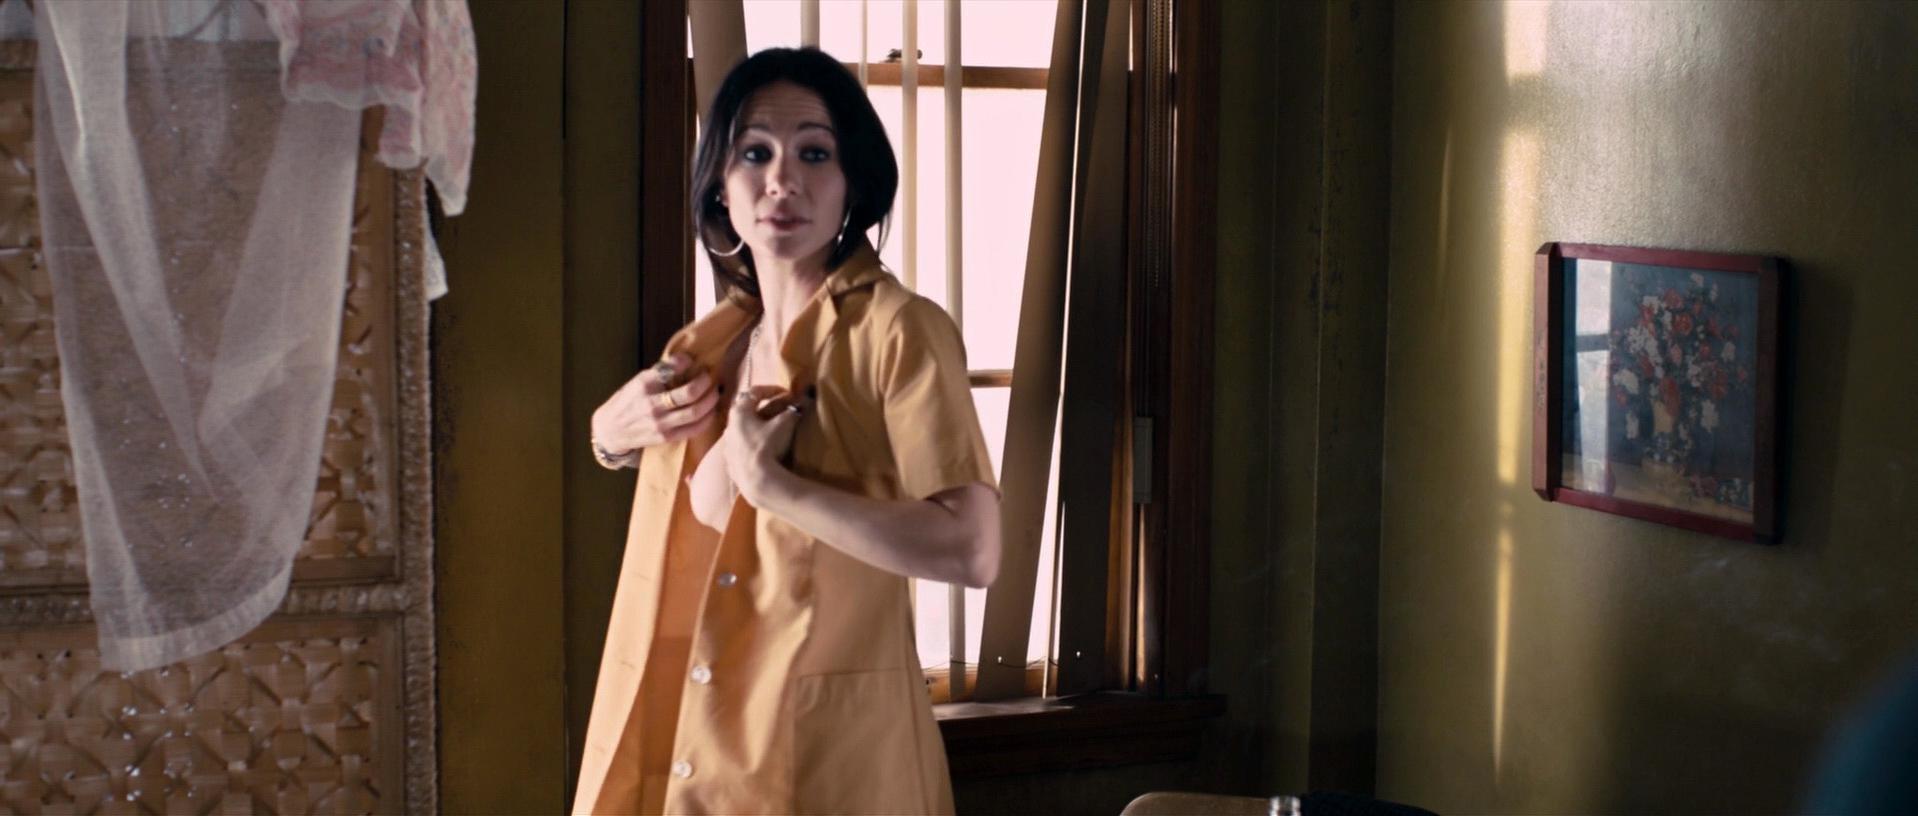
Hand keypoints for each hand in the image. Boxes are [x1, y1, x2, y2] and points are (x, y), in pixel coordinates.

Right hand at [591, 353, 719, 456]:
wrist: (610, 430)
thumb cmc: (626, 402)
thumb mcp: (637, 382)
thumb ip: (660, 374)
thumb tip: (687, 362)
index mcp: (644, 384)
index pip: (670, 368)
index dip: (685, 361)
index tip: (691, 360)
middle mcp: (653, 403)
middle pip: (689, 392)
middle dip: (706, 382)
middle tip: (709, 377)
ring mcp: (660, 422)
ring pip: (696, 411)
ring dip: (711, 400)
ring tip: (714, 392)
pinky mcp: (667, 437)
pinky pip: (695, 428)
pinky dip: (707, 418)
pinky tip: (711, 411)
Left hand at [722, 385, 804, 505]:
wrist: (755, 479)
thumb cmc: (767, 446)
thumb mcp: (783, 425)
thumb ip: (792, 412)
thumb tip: (802, 403)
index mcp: (740, 412)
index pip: (755, 392)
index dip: (772, 389)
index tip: (787, 393)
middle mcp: (729, 425)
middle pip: (744, 408)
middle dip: (761, 405)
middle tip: (775, 405)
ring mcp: (727, 444)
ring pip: (740, 427)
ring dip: (754, 424)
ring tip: (768, 427)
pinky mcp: (730, 461)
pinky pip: (740, 445)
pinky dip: (750, 441)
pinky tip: (760, 447)